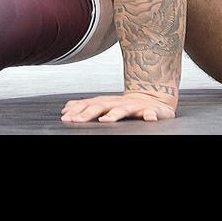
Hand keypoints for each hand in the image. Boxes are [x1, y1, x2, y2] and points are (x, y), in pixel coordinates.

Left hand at [61, 92, 177, 122]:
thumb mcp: (106, 105)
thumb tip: (66, 109)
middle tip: (78, 120)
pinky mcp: (151, 110)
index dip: (77, 110)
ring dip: (115, 114)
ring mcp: (135, 106)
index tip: (66, 117)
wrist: (155, 100)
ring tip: (106, 120)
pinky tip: (149, 119)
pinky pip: (150, 113)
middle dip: (89, 113)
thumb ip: (87, 106)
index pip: (89, 104)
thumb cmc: (128, 106)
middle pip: (102, 106)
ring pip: (124, 109)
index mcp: (108, 102)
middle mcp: (119, 102)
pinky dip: (149, 115)